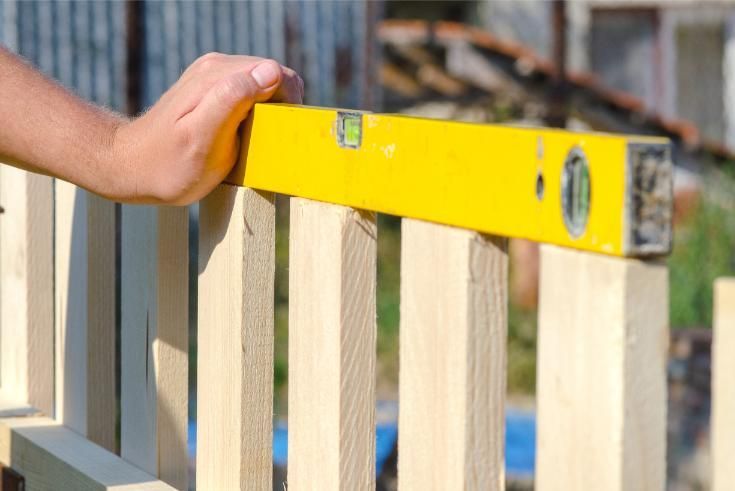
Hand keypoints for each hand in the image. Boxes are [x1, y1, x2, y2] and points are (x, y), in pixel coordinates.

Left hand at [114, 53, 302, 204]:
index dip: (287, 105)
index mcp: (219, 75)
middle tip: (262, 144)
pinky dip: (256, 116)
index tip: (275, 135)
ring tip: (250, 143)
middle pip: (274, 78)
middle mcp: (217, 67)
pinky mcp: (213, 89)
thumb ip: (234, 100)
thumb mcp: (203, 139)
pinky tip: (240, 137)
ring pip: (265, 87)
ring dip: (268, 114)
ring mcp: (214, 76)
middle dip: (279, 109)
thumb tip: (270, 71)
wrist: (131, 168)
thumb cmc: (168, 164)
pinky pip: (250, 95)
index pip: (278, 74)